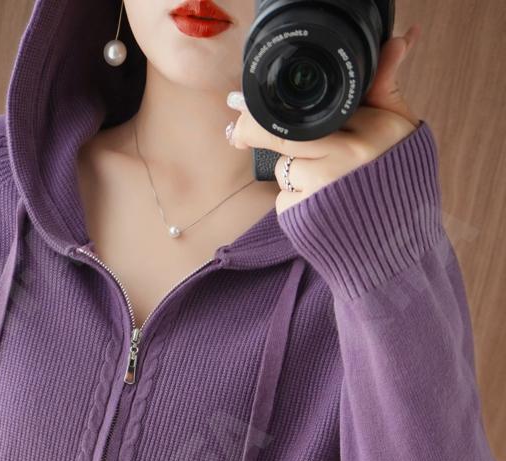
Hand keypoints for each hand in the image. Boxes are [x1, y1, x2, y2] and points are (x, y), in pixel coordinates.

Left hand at [227, 24, 422, 212]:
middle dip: (254, 131)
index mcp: (375, 127)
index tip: (249, 106)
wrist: (394, 242)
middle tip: (237, 133)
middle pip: (284, 134)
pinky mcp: (306, 215)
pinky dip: (293, 201)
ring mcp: (324, 186)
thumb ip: (385, 90)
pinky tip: (317, 207)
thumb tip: (395, 42)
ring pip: (284, 166)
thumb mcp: (399, 130)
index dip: (278, 108)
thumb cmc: (395, 180)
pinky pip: (283, 198)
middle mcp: (349, 154)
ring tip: (322, 184)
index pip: (315, 110)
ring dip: (292, 172)